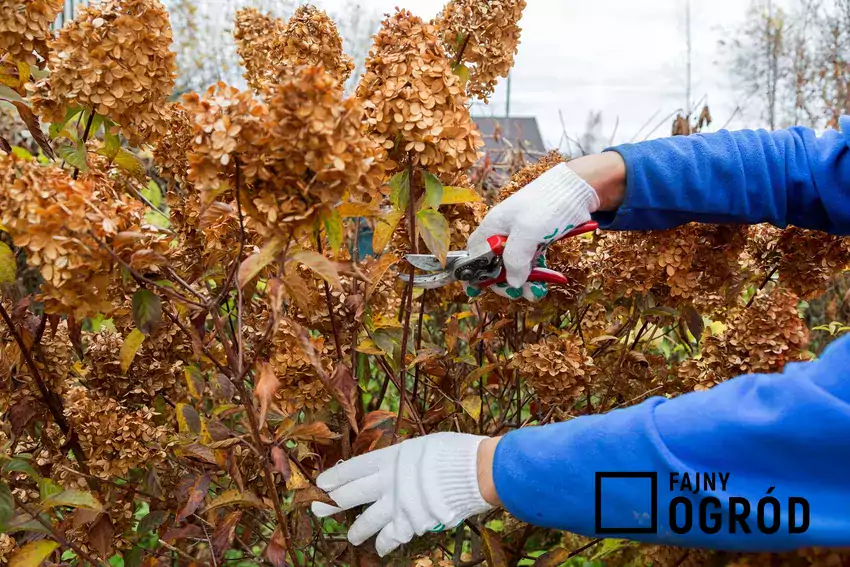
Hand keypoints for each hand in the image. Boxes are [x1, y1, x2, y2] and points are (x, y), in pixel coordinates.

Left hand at [311, 433, 493, 556]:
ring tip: (352, 537)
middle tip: (318, 509)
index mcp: (389, 458)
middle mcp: (388, 482)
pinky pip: (392, 537)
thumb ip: (402, 460)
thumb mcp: (421, 447)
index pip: (353, 469)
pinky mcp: (412, 523)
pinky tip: (381, 548)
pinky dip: (386, 543)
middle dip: (332, 503)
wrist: (475, 471)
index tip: (321, 484)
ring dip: (357, 530)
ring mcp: (398, 505)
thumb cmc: (452, 452)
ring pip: (367, 521)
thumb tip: (393, 468)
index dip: (335, 477)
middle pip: (352, 495)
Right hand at [465, 161, 603, 298]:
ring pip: (515, 265)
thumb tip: (513, 284)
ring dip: (522, 282)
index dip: (472, 271)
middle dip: (503, 281)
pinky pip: (531, 262)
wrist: (576, 190)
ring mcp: (521, 237)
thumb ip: (515, 259)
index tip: (476, 290)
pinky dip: (535, 275)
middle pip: (494, 263)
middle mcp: (504, 232)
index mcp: (493, 226)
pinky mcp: (538, 241)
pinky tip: (542, 285)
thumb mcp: (527, 233)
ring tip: (533, 294)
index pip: (474, 252)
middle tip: (514, 293)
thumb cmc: (546, 206)